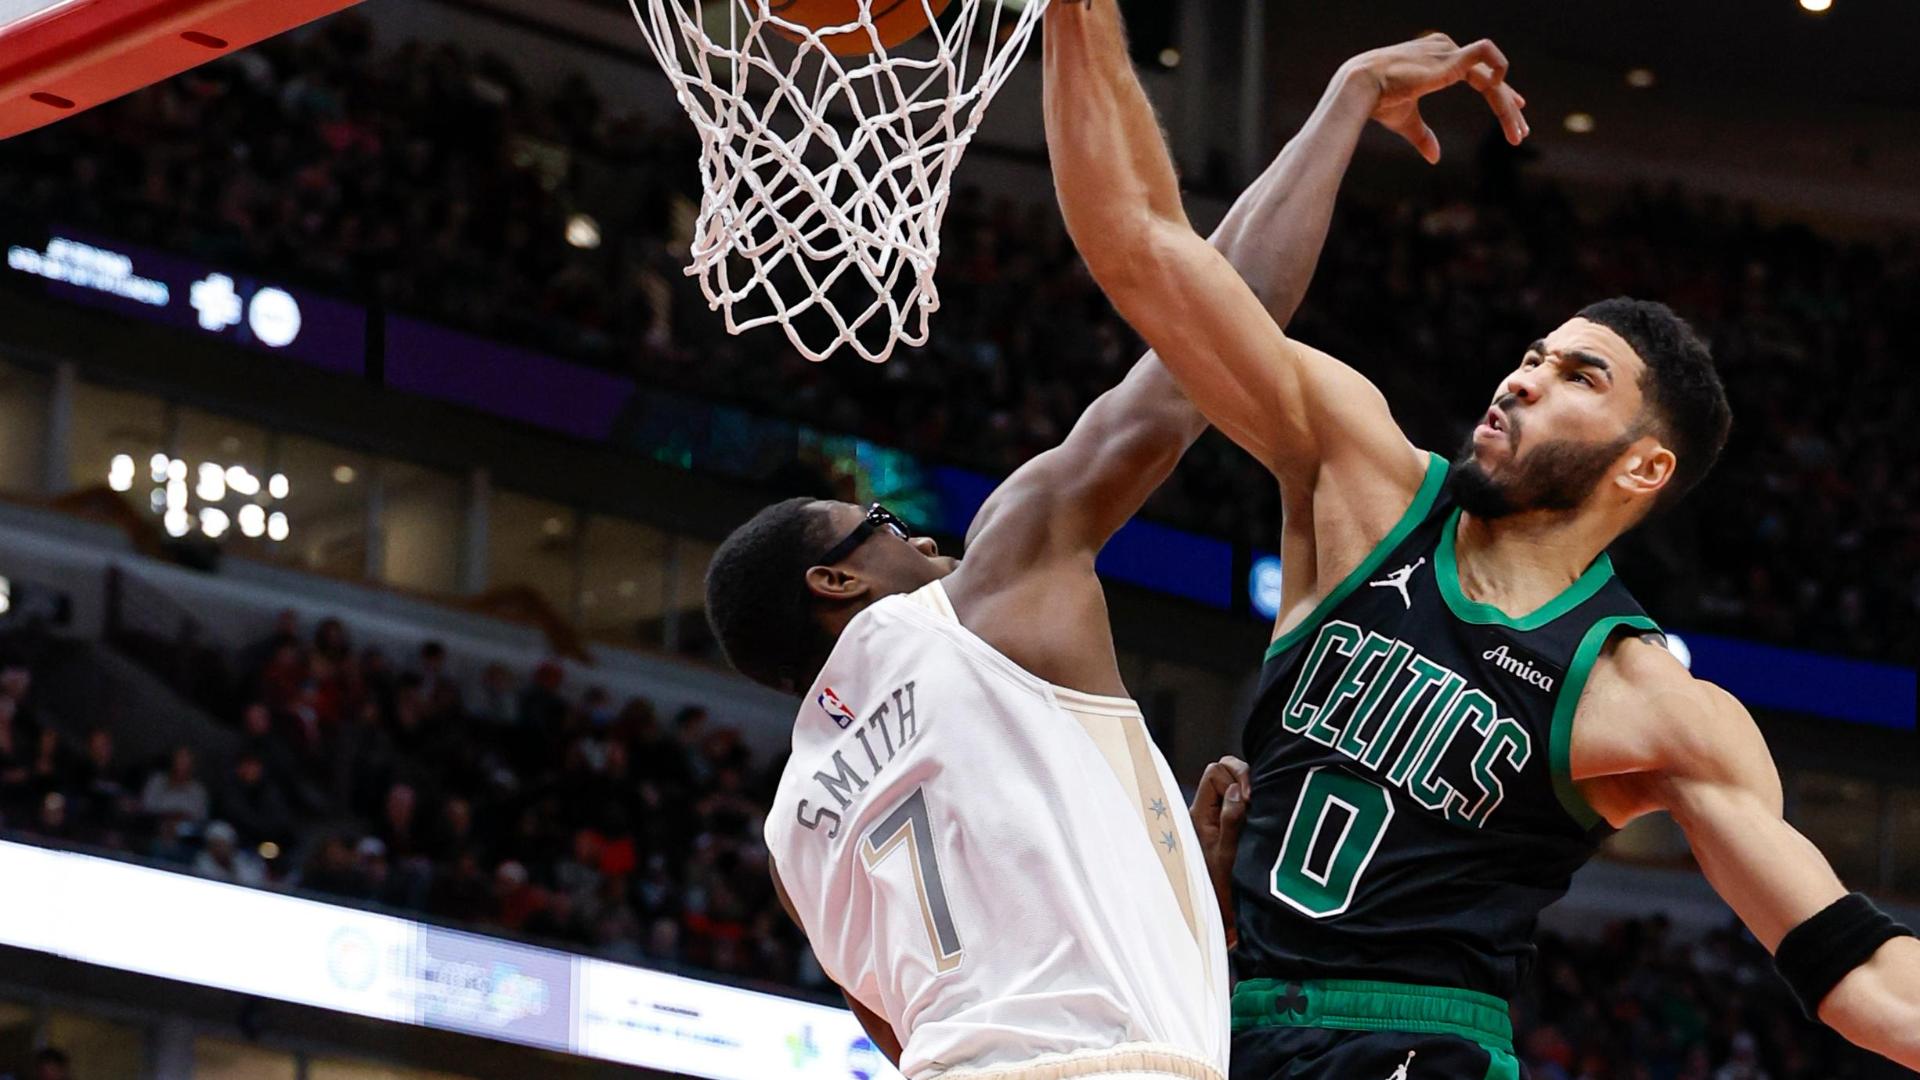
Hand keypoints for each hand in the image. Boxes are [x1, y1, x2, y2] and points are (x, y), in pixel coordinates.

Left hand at [1190, 755, 1250, 947]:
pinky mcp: (1237, 825)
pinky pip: (1247, 801)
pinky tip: (1269, 815)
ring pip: (1240, 785)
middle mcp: (1210, 811)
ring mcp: (1223, 817)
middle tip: (1258, 802)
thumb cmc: (1224, 889)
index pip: (1215, 772)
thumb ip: (1231, 820)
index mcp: (1200, 813)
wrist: (1226, 916)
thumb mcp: (1228, 854)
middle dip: (1246, 779)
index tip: (1250, 799)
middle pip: (1227, 771)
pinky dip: (1259, 803)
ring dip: (1254, 792)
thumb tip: (1237, 790)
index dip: (1235, 778)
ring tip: (1266, 810)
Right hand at [1347, 34, 1527, 164]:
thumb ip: (1424, 135)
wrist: (1361, 89)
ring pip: (1491, 76)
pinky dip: (1499, 65)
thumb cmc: (1378, 101)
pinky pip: (1485, 53)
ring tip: (1516, 127)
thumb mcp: (1406, 121)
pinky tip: (1505, 92)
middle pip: (1488, 79)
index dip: (1499, 95)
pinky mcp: (1449, 57)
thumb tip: (1435, 158)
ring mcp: (1449, 51)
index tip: (1517, 109)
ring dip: (1506, 102)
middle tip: (1521, 133)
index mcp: (1438, 61)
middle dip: (1507, 107)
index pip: (1477, 76)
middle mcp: (1446, 51)